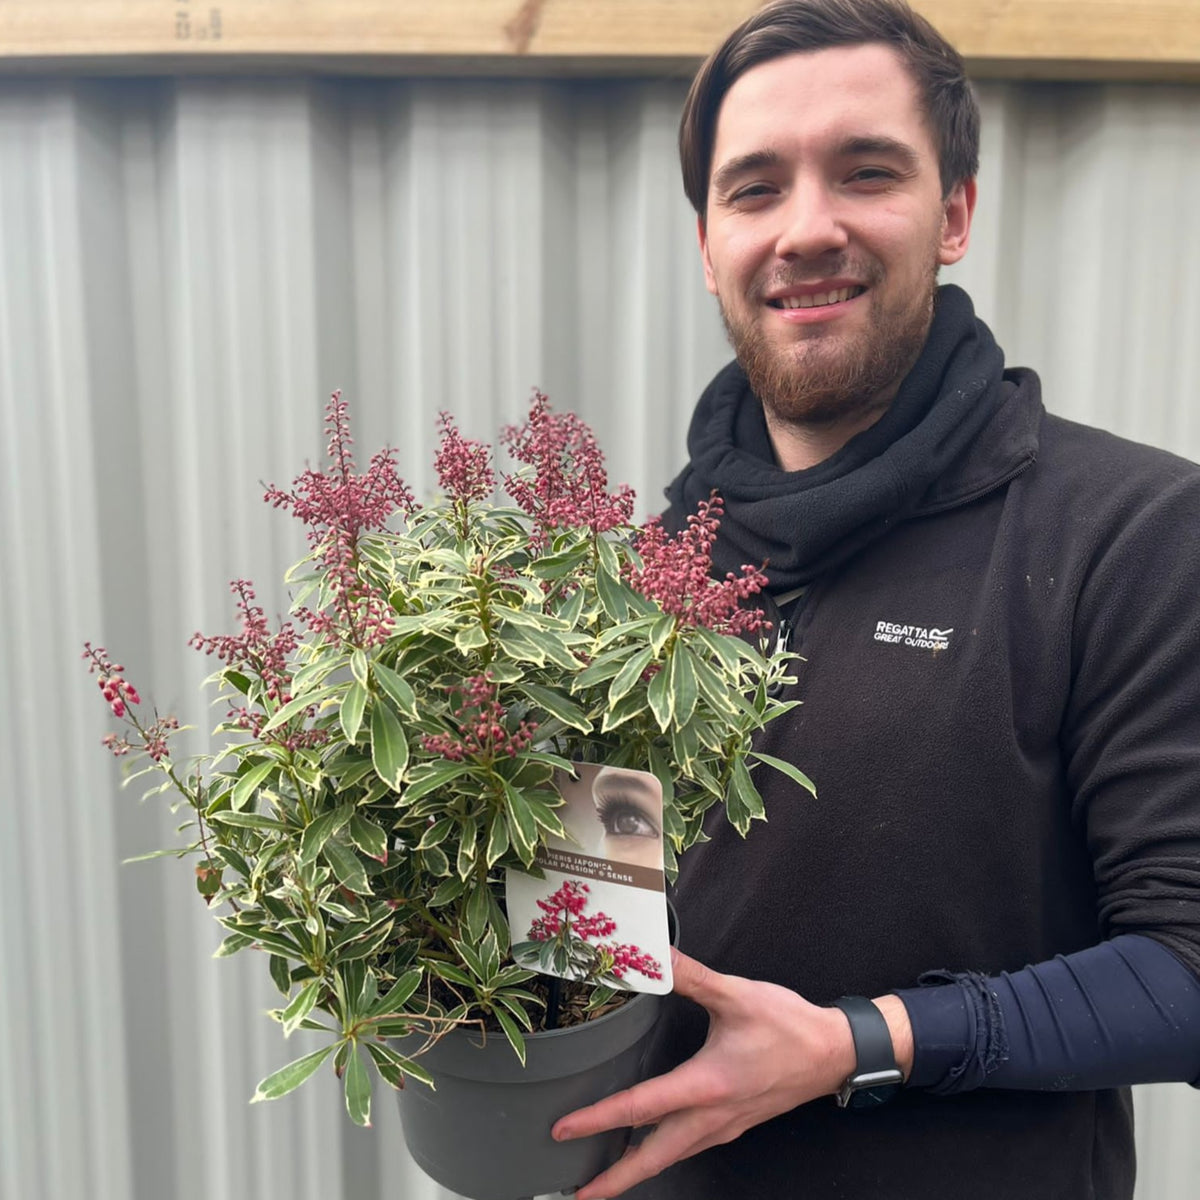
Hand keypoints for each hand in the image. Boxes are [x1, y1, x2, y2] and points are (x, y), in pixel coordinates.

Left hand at [552, 949, 907, 1198]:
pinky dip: (663, 1154)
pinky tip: (653, 1145)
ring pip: (672, 1156)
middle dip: (614, 1179)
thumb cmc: (788, 1025)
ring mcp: (724, 1126)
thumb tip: (653, 955)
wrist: (833, 1053)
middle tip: (580, 1194)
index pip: (642, 1108)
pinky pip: (689, 1147)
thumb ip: (691, 975)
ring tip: (606, 1177)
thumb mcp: (736, 994)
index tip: (564, 1131)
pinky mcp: (734, 1123)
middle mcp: (712, 1116)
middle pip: (654, 1157)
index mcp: (706, 1086)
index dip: (598, 1120)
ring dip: (637, 1169)